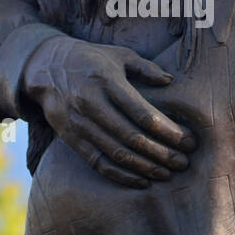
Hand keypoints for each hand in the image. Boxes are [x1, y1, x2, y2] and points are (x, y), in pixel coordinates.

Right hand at [21, 36, 196, 187]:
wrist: (44, 66)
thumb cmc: (90, 59)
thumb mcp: (118, 54)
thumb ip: (145, 67)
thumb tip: (169, 80)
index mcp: (108, 81)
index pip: (143, 113)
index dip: (169, 131)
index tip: (189, 141)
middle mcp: (92, 103)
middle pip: (132, 137)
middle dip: (162, 153)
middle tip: (184, 162)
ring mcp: (79, 123)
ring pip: (117, 153)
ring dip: (145, 167)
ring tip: (167, 174)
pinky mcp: (70, 138)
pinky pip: (98, 163)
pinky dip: (121, 175)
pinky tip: (142, 180)